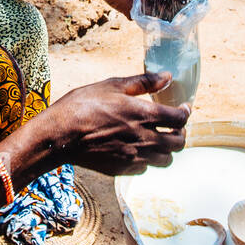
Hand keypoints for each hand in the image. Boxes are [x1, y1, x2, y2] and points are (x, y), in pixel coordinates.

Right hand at [44, 73, 189, 175]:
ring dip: (166, 149)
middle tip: (172, 126)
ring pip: (166, 160)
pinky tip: (136, 149)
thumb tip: (167, 76)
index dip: (185, 113)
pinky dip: (146, 160)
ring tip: (157, 139)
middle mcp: (144, 139)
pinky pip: (145, 168)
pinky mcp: (122, 169)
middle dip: (179, 133)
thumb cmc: (82, 105)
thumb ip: (143, 82)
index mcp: (144, 115)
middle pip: (179, 143)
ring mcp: (134, 157)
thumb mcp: (112, 85)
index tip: (182, 108)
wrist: (59, 135)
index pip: (180, 119)